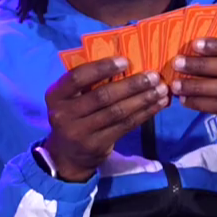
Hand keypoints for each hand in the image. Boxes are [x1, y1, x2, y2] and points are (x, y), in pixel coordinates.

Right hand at [44, 57, 168, 182]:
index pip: (77, 77)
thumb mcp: (70, 98)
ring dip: (143, 99)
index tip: (126, 61)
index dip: (102, 68)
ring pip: (117, 112)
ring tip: (161, 90)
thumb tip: (126, 63)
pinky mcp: (96, 145)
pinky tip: (157, 105)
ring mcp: (79, 132)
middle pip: (102, 96)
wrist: (67, 155)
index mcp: (56, 95)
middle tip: (153, 76)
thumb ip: (88, 83)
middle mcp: (63, 114)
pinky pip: (125, 126)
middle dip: (132, 85)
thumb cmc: (74, 116)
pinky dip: (144, 114)